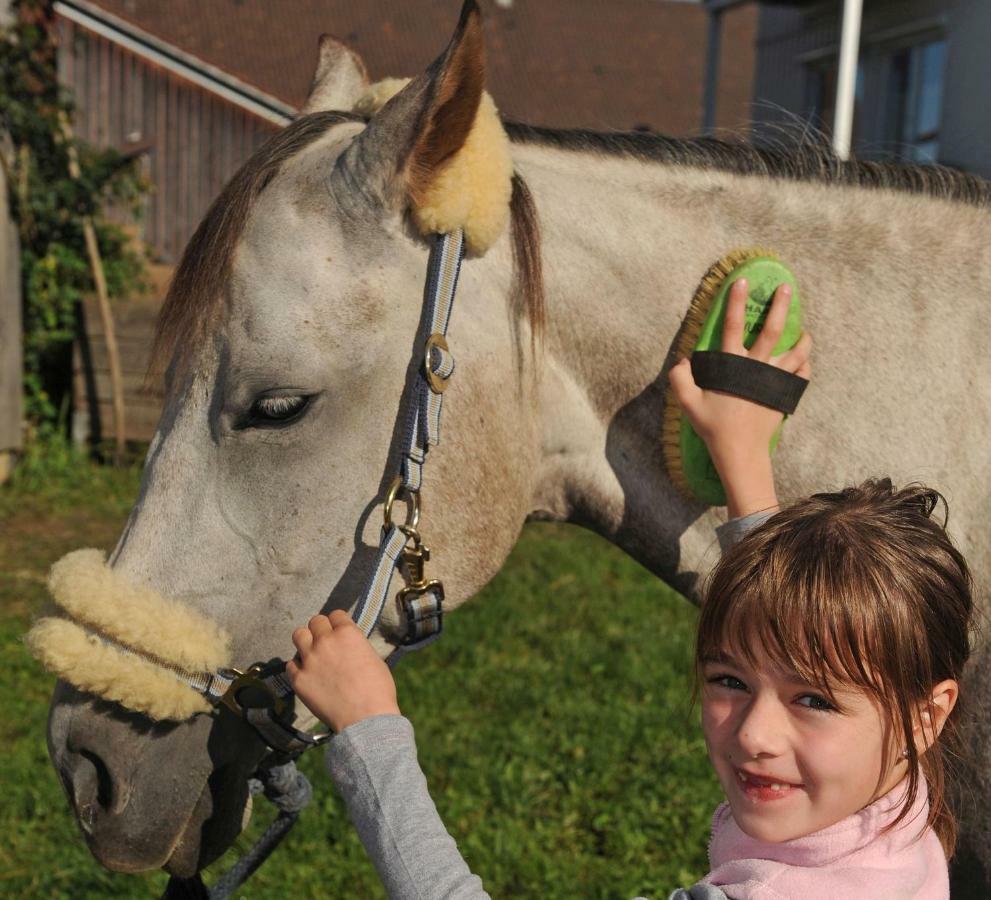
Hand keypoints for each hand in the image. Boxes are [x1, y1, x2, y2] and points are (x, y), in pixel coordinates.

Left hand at [286, 610, 400, 732]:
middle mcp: (325, 641)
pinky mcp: (299, 679)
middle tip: (326, 642)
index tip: (339, 631)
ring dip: (305, 641)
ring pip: (298, 635)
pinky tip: (307, 674)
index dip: (338, 623)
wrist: (365, 718)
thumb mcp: (373, 657)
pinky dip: (298, 667)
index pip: (336, 614)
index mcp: (347, 633)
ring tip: (312, 653)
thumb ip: (356, 645)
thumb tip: (349, 646)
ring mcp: (309, 659)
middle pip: (315, 621)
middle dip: (321, 630)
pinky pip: (290, 664)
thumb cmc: (377, 689)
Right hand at [668, 279, 810, 517]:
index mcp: (734, 366)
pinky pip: (802, 374)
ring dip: (802, 338)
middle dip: (780, 306)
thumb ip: (680, 378)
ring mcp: (775, 381)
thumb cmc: (714, 427)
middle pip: (773, 331)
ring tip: (804, 331)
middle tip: (786, 288)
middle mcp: (758, 368)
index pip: (734, 326)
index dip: (736, 303)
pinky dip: (804, 364)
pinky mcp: (785, 394)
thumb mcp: (688, 404)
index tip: (742, 282)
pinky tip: (803, 361)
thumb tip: (684, 359)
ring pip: (796, 352)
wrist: (741, 451)